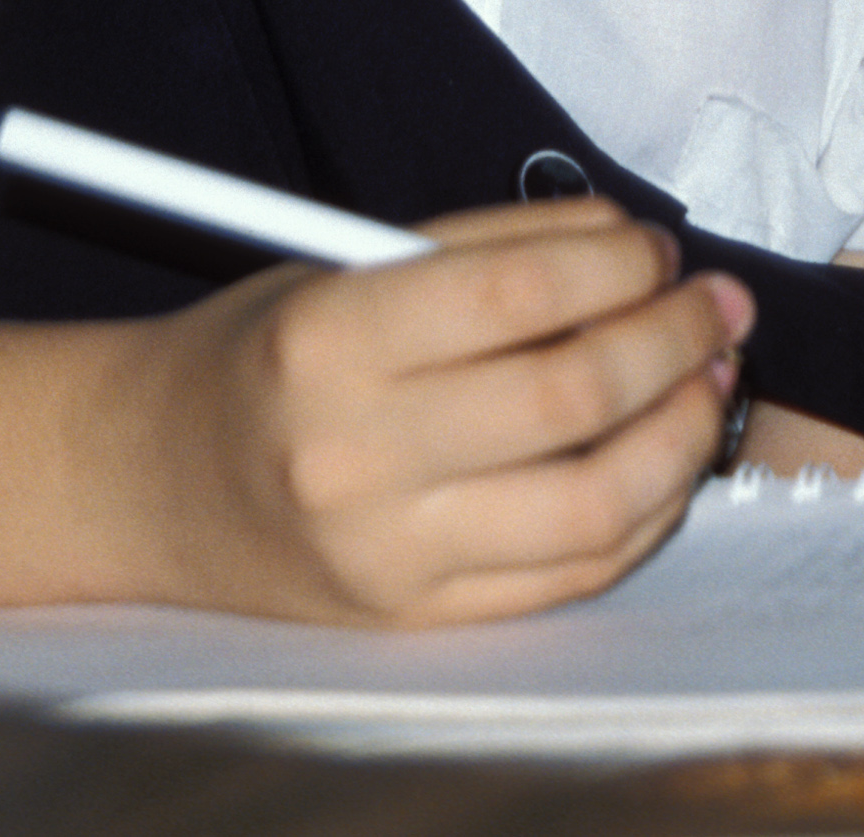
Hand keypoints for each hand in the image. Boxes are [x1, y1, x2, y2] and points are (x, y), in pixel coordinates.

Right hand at [111, 197, 748, 625]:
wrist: (150, 482)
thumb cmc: (260, 358)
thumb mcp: (341, 266)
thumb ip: (485, 251)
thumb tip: (630, 246)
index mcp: (327, 341)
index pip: (518, 294)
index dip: (618, 263)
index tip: (656, 246)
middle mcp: (354, 455)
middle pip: (572, 396)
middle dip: (674, 338)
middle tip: (713, 304)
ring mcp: (389, 553)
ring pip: (597, 501)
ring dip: (684, 431)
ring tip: (709, 377)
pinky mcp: (420, 618)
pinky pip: (574, 573)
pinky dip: (647, 510)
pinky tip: (668, 456)